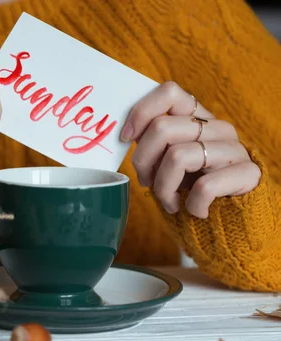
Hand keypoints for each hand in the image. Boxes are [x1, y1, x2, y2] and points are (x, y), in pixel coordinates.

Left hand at [121, 81, 260, 218]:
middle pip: (162, 128)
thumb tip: (124, 135)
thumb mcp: (167, 160)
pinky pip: (205, 186)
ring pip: (178, 157)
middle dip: (142, 161)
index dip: (141, 112)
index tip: (125, 137)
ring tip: (168, 201)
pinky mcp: (248, 173)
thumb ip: (152, 143)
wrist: (231, 217)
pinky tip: (195, 211)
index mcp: (197, 118)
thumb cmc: (191, 187)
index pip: (169, 92)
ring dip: (163, 188)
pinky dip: (192, 205)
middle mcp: (217, 127)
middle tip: (146, 182)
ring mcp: (234, 148)